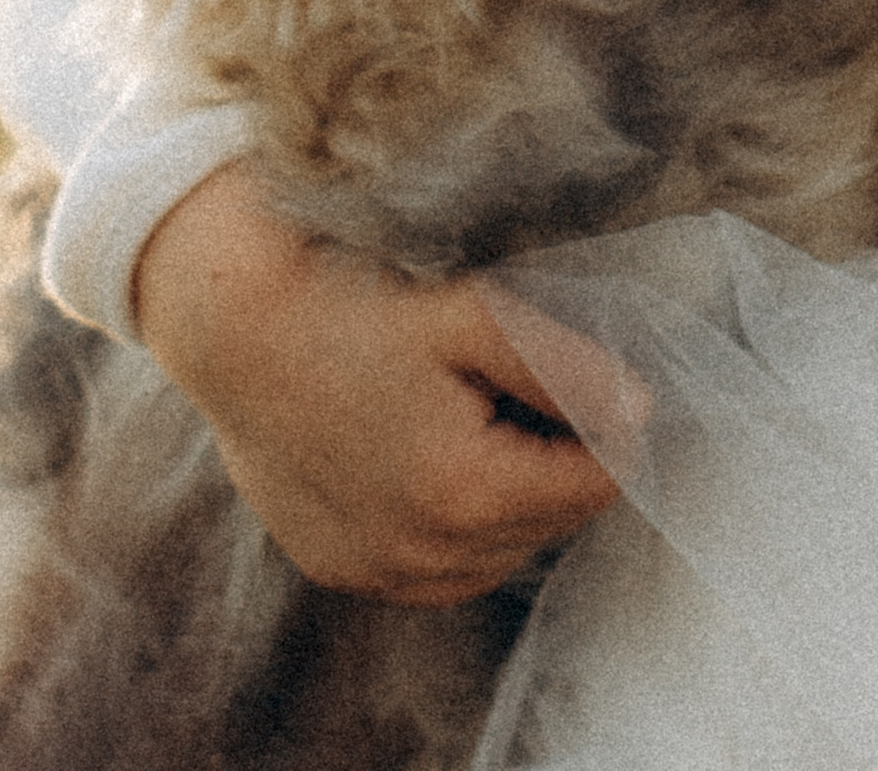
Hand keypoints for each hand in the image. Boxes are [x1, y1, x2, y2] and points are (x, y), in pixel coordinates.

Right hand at [131, 161, 619, 599]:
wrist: (236, 329)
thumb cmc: (355, 306)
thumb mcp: (472, 316)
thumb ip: (562, 366)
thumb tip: (642, 408)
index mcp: (467, 491)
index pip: (593, 487)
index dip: (610, 431)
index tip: (596, 382)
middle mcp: (424, 554)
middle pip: (548, 524)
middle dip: (560, 462)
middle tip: (531, 390)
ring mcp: (377, 570)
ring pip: (495, 557)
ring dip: (511, 502)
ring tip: (482, 420)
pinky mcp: (341, 568)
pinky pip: (433, 570)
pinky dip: (455, 530)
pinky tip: (435, 459)